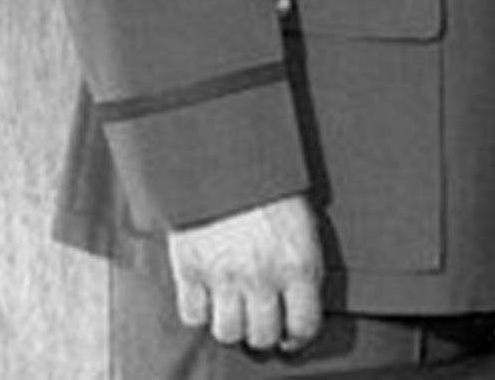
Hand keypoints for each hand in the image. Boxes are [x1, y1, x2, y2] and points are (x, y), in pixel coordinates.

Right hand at [165, 194, 323, 352]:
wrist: (228, 157)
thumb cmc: (271, 189)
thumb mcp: (303, 226)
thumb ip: (302, 267)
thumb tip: (301, 305)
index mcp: (299, 264)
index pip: (304, 325)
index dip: (299, 337)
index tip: (292, 336)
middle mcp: (262, 276)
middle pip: (262, 336)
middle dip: (265, 333)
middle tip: (262, 323)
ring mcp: (224, 276)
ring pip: (228, 333)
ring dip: (232, 325)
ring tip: (236, 309)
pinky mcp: (190, 270)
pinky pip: (193, 316)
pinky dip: (200, 312)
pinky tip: (210, 296)